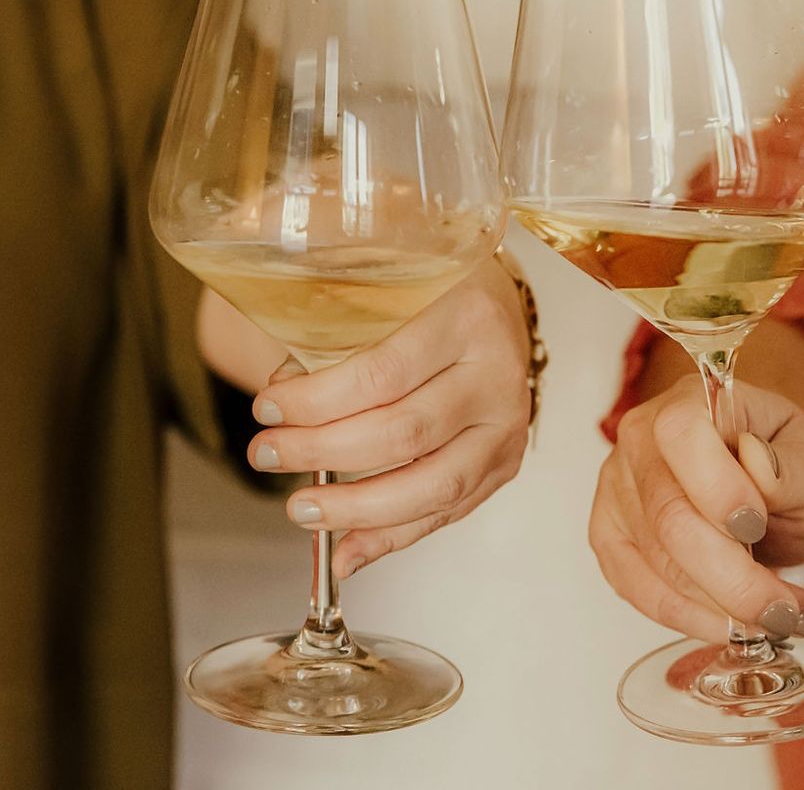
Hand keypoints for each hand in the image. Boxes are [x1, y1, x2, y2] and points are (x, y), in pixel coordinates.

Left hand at [244, 257, 531, 578]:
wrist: (492, 305)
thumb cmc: (430, 293)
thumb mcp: (385, 283)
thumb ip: (334, 330)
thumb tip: (284, 395)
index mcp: (468, 315)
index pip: (383, 373)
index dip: (317, 402)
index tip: (267, 409)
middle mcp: (498, 372)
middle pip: (405, 433)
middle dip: (323, 453)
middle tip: (268, 454)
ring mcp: (508, 424)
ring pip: (434, 485)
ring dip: (358, 509)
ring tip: (302, 509)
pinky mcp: (506, 461)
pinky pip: (448, 512)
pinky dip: (392, 537)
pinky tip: (347, 548)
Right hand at [589, 374, 803, 643]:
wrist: (760, 487)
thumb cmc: (784, 466)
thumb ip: (792, 467)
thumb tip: (757, 467)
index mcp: (692, 400)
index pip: (682, 434)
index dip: (715, 485)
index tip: (759, 526)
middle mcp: (639, 439)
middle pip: (669, 517)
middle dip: (734, 579)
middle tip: (789, 613)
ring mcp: (617, 488)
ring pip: (656, 561)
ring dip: (722, 607)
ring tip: (779, 620)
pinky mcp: (609, 534)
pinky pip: (635, 587)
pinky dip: (688, 617)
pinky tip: (731, 624)